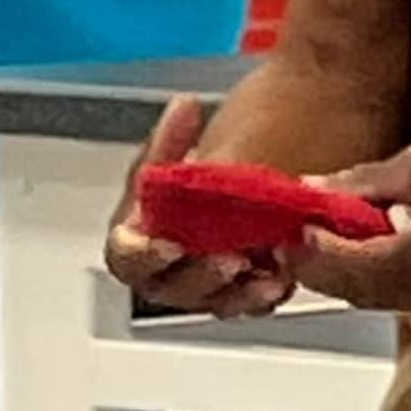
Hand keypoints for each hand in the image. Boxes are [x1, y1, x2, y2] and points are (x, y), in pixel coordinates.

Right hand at [105, 95, 311, 317]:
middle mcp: (167, 267)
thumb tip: (184, 105)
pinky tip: (284, 277)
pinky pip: (250, 305)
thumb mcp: (178, 154)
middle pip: (172, 288)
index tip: (171, 246)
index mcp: (138, 235)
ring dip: (240, 292)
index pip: (126, 256)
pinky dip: (266, 294)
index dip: (144, 255)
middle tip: (230, 259)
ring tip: (267, 275)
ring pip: (215, 302)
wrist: (251, 177)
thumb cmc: (198, 170)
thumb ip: (173, 139)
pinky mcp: (241, 290)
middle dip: (201, 276)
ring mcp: (204, 284)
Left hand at [290, 143, 410, 313]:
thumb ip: (361, 182)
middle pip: (339, 287)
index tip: (287, 218)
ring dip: (329, 269)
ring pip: (354, 295)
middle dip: (309, 261)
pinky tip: (350, 246)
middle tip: (287, 227)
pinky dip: (353, 273)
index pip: (339, 263)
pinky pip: (376, 295)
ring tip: (313, 234)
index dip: (305, 244)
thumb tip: (308, 188)